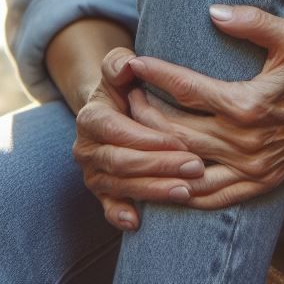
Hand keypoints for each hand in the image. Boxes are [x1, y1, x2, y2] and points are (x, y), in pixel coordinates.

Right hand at [72, 46, 208, 230]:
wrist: (113, 108)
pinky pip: (109, 207)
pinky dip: (121, 214)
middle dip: (160, 166)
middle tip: (196, 167)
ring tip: (188, 190)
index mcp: (91, 118)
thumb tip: (128, 66)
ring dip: (154, 190)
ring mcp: (93, 172)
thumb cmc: (125, 83)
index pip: (117, 131)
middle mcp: (87, 148)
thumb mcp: (120, 65)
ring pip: (121, 186)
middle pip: (122, 162)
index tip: (180, 142)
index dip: (147, 139)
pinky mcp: (102, 191)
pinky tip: (138, 222)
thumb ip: (120, 61)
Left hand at [125, 6, 283, 209]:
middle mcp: (246, 143)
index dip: (154, 73)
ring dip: (155, 151)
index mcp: (249, 105)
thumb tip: (213, 11)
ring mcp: (252, 168)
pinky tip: (161, 176)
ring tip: (132, 132)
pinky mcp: (260, 182)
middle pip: (176, 131)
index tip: (130, 61)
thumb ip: (251, 21)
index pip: (186, 88)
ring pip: (186, 166)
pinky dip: (181, 188)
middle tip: (120, 95)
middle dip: (143, 113)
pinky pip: (210, 196)